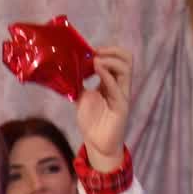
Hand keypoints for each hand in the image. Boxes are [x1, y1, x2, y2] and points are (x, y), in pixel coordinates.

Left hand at [76, 46, 131, 168]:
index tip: (90, 50)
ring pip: (126, 68)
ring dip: (110, 60)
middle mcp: (120, 85)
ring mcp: (122, 94)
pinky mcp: (122, 106)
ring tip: (95, 60)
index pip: (118, 58)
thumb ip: (78, 83)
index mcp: (112, 82)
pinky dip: (107, 75)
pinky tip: (97, 68)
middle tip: (95, 52)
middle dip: (111, 51)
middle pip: (126, 59)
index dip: (106, 51)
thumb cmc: (92, 122)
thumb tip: (66, 69)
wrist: (96, 143)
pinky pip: (117, 86)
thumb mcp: (81, 97)